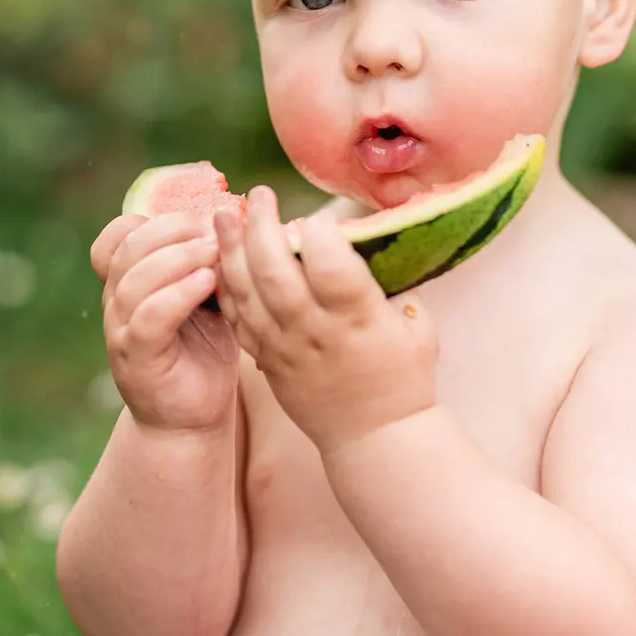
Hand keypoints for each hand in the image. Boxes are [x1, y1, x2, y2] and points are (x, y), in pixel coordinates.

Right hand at [91, 212, 238, 434]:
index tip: (198, 218)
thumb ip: (208, 264)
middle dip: (173, 230)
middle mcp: (117, 303)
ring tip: (216, 252)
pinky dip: (178, 294)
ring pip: (136, 281)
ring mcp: (122, 333)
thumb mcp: (207, 299)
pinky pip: (150, 319)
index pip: (117, 235)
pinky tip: (208, 282)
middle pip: (129, 248)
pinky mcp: (138, 361)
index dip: (152, 219)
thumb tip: (239, 220)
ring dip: (180, 258)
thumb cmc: (204, 353)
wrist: (193, 419)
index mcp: (129, 282)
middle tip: (215, 230)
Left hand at [212, 184, 438, 455]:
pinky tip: (218, 261)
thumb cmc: (403, 380)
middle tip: (259, 195)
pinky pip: (238, 320)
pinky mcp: (267, 362)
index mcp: (359, 320)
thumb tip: (363, 248)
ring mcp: (285, 348)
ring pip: (247, 293)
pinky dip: (225, 288)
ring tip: (222, 215)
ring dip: (231, 250)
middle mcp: (317, 332)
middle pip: (276, 272)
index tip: (319, 215)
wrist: (374, 440)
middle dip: (262, 226)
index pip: (330, 265)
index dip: (320, 231)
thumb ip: (388, 288)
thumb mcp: (417, 329)